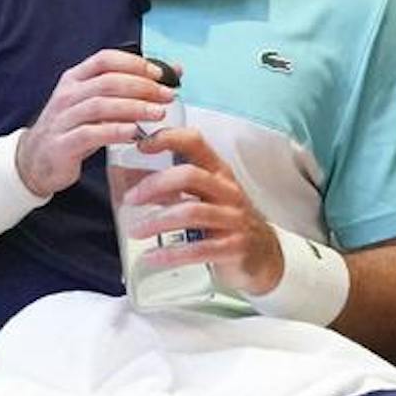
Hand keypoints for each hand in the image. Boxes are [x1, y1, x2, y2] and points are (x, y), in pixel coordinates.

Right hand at [16, 50, 174, 195]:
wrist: (36, 161)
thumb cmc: (74, 129)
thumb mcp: (98, 104)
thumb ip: (130, 89)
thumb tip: (174, 71)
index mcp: (75, 79)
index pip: (105, 60)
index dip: (135, 63)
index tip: (161, 74)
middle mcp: (67, 95)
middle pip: (108, 81)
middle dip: (142, 86)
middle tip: (168, 96)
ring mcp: (62, 119)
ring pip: (100, 105)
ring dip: (133, 108)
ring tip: (158, 113)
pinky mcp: (62, 144)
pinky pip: (90, 134)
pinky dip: (114, 131)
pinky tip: (134, 133)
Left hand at [120, 128, 283, 293]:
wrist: (264, 256)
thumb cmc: (227, 221)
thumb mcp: (208, 196)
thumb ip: (176, 186)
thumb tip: (133, 180)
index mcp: (219, 173)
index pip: (195, 142)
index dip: (167, 138)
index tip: (140, 144)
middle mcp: (228, 191)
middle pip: (189, 176)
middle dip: (155, 185)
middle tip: (130, 199)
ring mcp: (233, 219)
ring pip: (191, 212)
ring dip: (157, 221)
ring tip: (135, 231)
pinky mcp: (234, 247)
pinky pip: (199, 249)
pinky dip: (171, 254)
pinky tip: (152, 257)